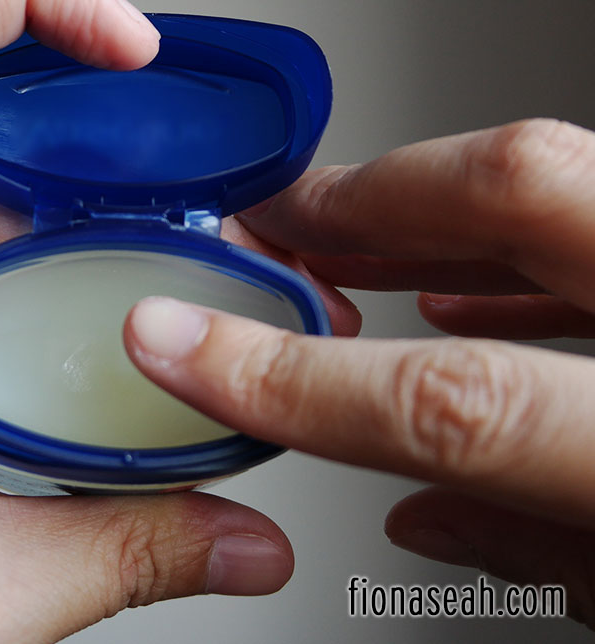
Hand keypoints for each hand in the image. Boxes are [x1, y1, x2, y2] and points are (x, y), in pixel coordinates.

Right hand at [124, 119, 594, 627]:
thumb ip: (535, 554)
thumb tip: (428, 516)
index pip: (456, 402)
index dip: (292, 373)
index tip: (181, 344)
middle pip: (524, 192)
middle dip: (372, 196)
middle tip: (277, 215)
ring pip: (570, 181)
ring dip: (439, 208)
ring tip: (343, 237)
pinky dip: (522, 249)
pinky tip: (458, 284)